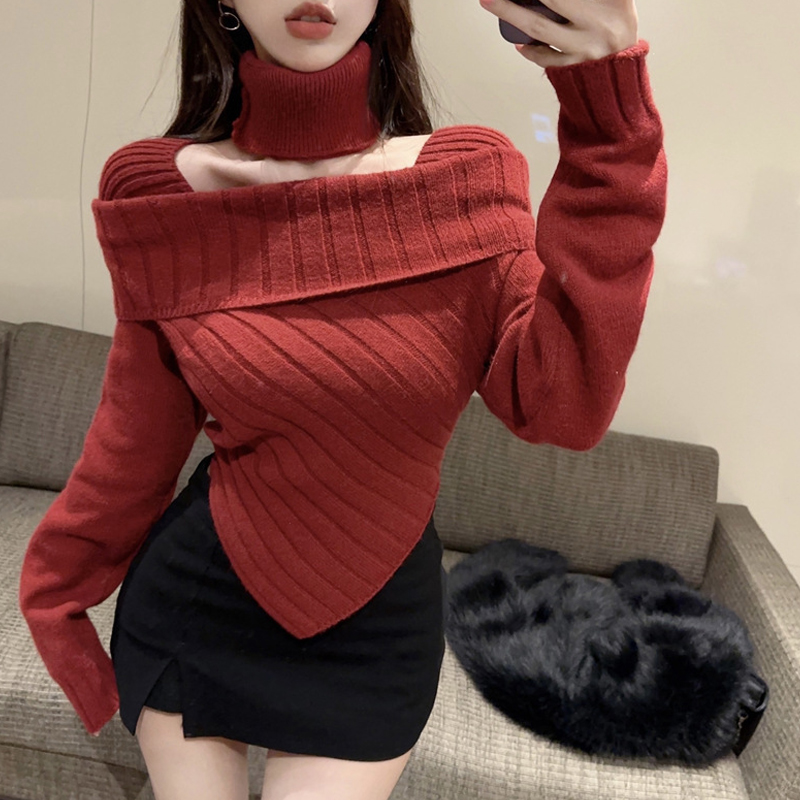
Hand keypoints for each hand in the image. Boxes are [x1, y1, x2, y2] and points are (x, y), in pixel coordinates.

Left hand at [480, 0, 638, 67]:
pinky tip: (518, 43)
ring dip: (511, 13)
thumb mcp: (618, 4)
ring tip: (490, 2)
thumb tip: (551, 0)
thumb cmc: (615, 29)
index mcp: (615, 1)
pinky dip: (530, 50)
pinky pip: (546, 57)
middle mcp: (599, 22)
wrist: (623, 75)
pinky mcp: (574, 68)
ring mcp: (585, 47)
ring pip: (540, 27)